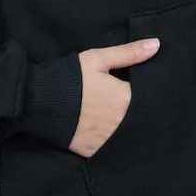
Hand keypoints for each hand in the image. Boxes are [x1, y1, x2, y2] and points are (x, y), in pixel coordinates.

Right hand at [68, 37, 160, 157]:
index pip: (144, 98)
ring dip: (117, 126)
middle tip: (111, 101)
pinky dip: (103, 138)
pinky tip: (94, 127)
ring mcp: (106, 140)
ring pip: (121, 133)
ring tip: (102, 114)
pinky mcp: (92, 151)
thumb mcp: (98, 59)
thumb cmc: (70, 76)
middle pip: (134, 117)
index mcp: (125, 99)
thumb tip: (156, 44)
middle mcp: (120, 123)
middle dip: (128, 110)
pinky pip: (105, 146)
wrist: (38, 100)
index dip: (136, 93)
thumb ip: (129, 53)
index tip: (126, 89)